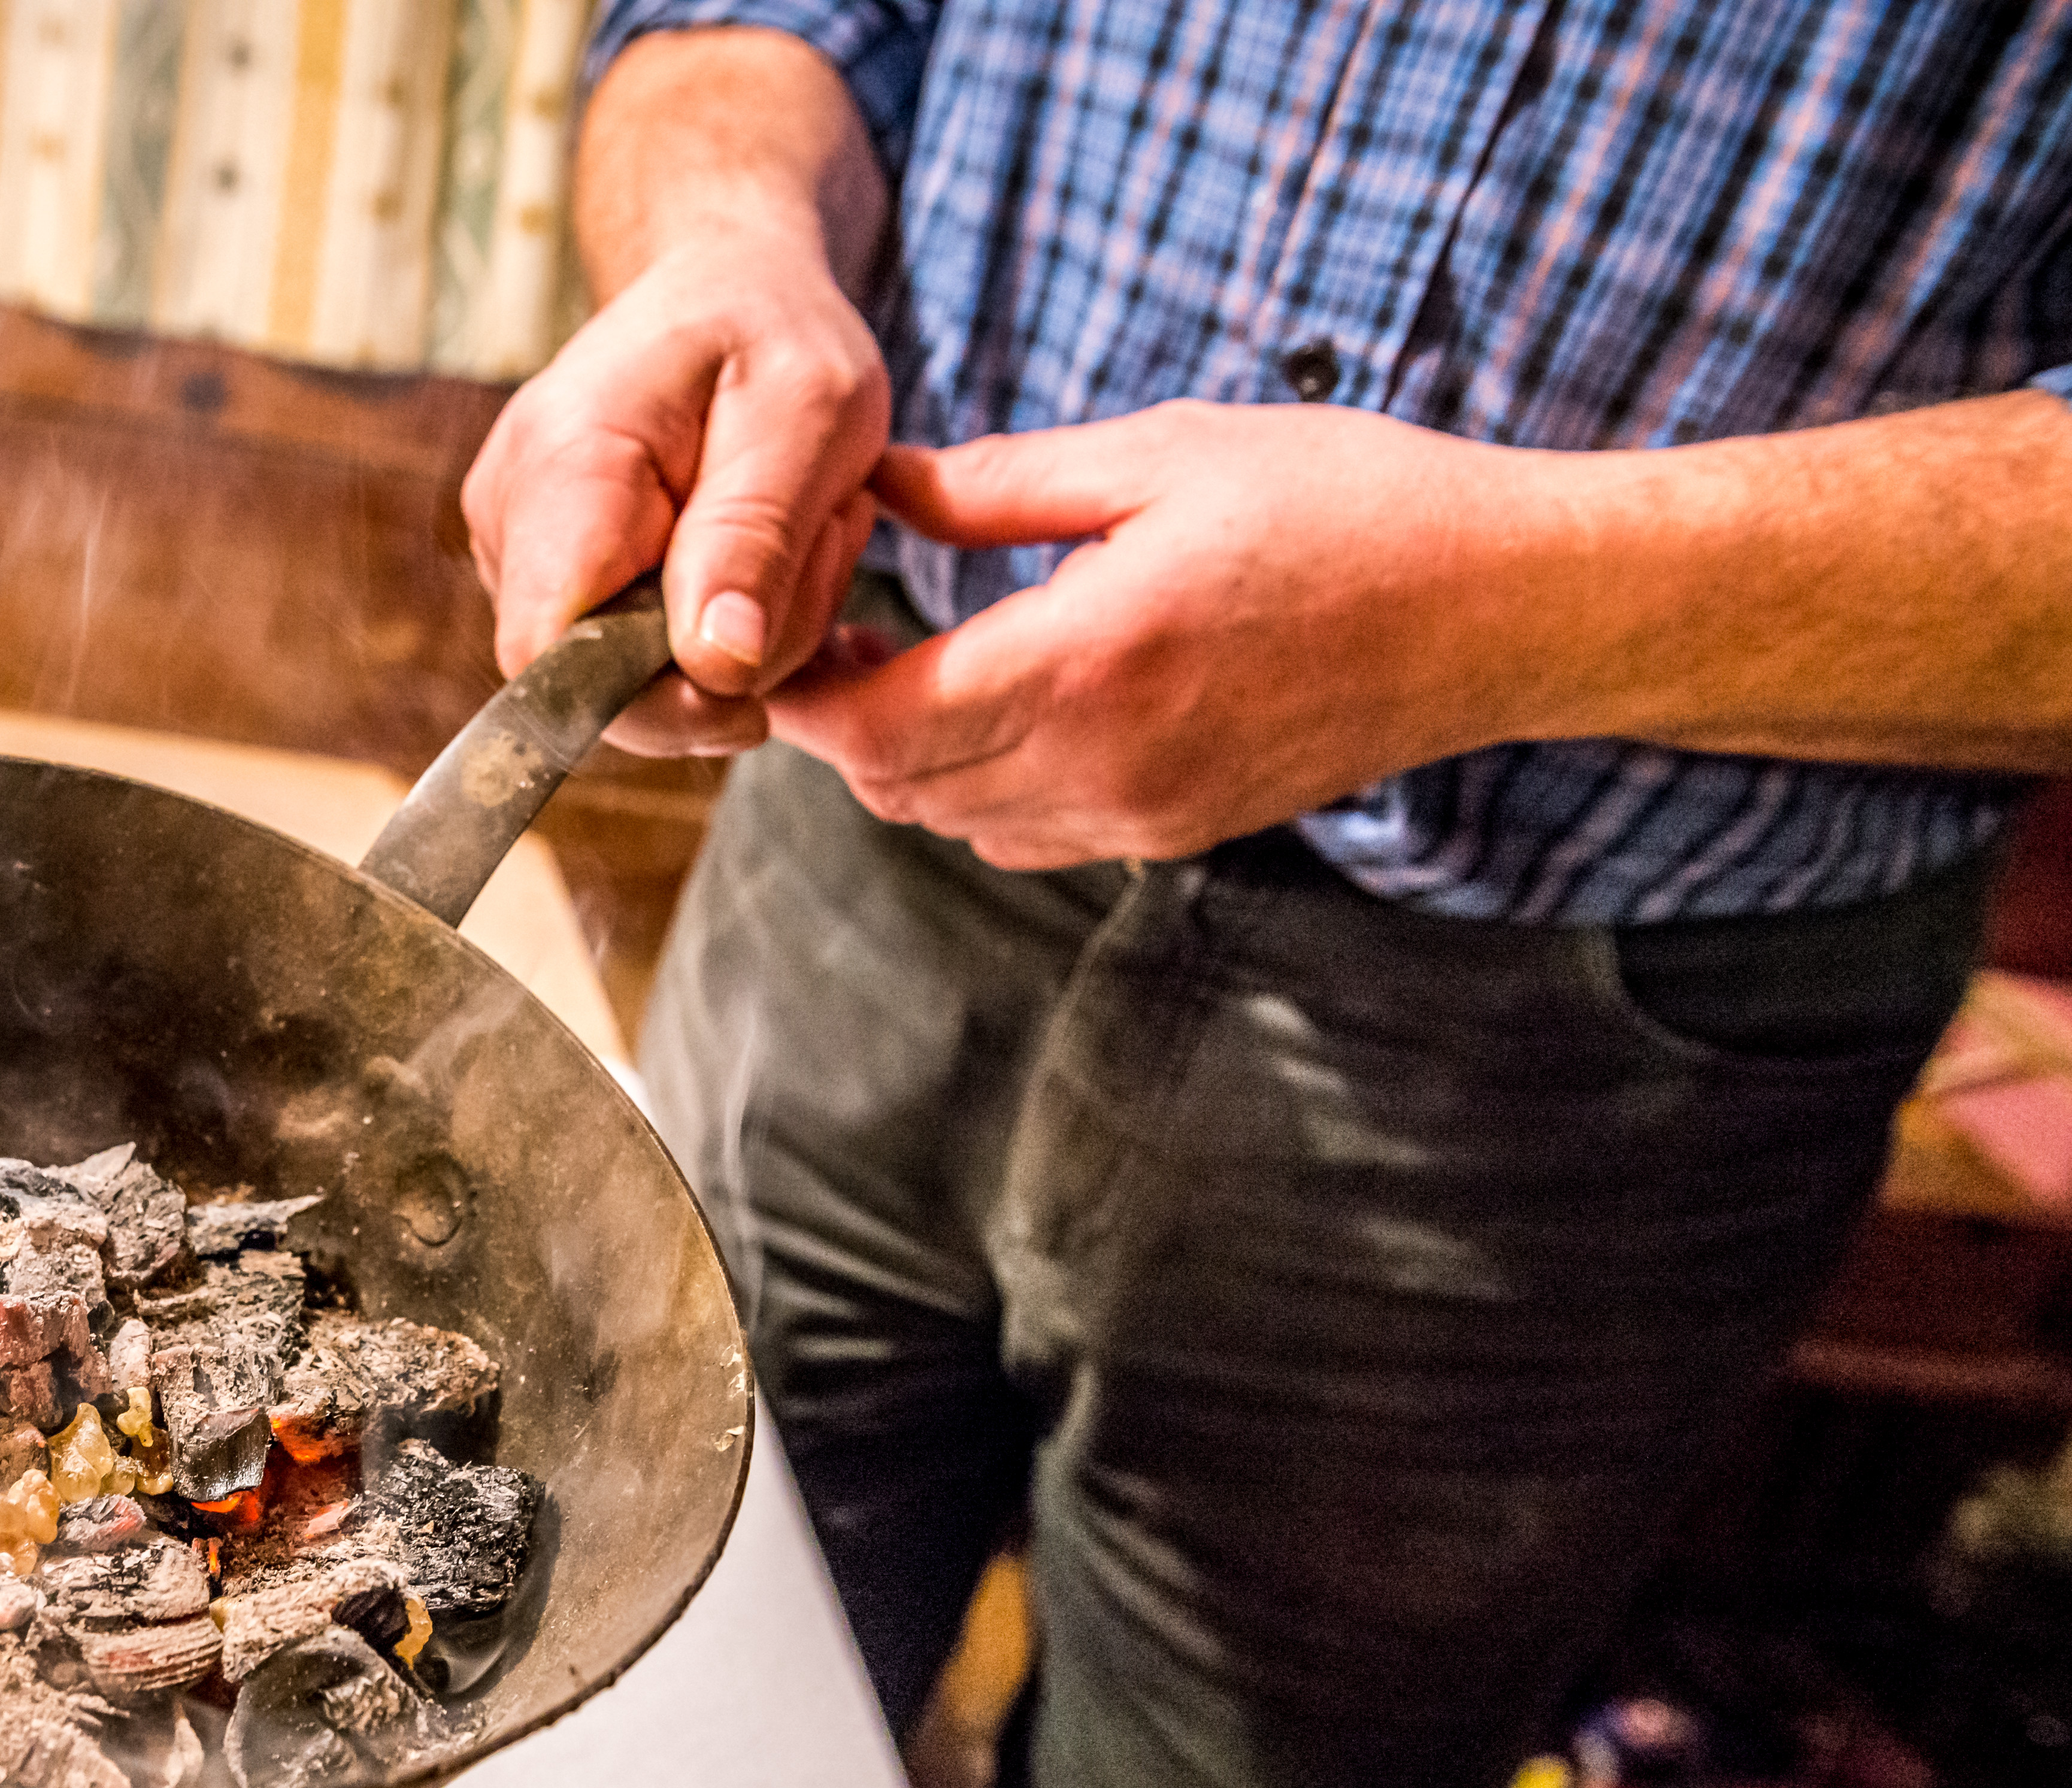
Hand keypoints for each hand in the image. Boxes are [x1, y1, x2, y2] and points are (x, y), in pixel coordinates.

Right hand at [460, 28, 893, 757]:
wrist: (724, 285)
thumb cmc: (771, 330)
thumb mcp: (808, 406)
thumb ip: (756, 535)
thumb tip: (714, 666)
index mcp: (562, 469)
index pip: (552, 658)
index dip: (651, 701)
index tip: (753, 671)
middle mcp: (510, 521)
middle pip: (602, 685)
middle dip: (728, 657)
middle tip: (815, 541)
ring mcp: (516, 555)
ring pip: (630, 684)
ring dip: (739, 639)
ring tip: (791, 529)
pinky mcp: (548, 580)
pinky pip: (637, 664)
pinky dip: (716, 634)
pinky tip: (753, 555)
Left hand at [773, 402, 1571, 866]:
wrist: (1495, 606)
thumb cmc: (1341, 503)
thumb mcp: (1160, 454)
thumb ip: (998, 485)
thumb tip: (876, 486)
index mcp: (1086, 661)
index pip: (878, 727)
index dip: (805, 695)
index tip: (789, 633)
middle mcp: (1104, 764)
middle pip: (899, 790)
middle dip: (843, 727)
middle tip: (832, 638)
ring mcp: (1142, 814)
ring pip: (956, 824)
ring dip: (911, 761)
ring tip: (911, 665)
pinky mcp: (1178, 832)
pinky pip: (1030, 837)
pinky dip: (983, 788)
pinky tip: (1005, 706)